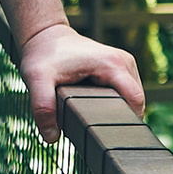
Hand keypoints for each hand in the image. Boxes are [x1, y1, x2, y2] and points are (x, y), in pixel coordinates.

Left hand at [16, 16, 145, 140]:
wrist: (44, 36)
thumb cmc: (43, 54)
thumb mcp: (37, 79)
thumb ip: (43, 107)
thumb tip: (51, 137)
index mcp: (113, 64)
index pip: (135, 101)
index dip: (126, 122)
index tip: (108, 136)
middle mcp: (124, 62)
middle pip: (136, 102)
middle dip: (119, 119)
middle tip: (95, 130)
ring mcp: (124, 64)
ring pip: (132, 98)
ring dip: (117, 111)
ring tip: (94, 119)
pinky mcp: (120, 69)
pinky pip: (126, 93)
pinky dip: (115, 104)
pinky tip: (97, 110)